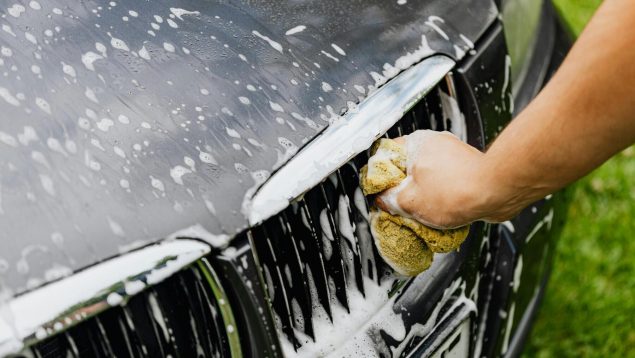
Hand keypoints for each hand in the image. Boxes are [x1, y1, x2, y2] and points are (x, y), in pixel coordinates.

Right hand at [375, 130, 518, 228]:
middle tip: (401, 206)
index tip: (380, 192)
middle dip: (404, 188)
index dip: (380, 176)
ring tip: (424, 213)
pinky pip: (446, 182)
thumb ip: (390, 200)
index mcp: (416, 143)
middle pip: (408, 167)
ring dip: (424, 194)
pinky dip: (442, 196)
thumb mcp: (410, 202)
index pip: (386, 155)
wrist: (497, 193)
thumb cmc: (457, 192)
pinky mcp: (468, 168)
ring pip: (428, 176)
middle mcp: (435, 143)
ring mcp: (453, 154)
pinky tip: (443, 212)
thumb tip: (383, 200)